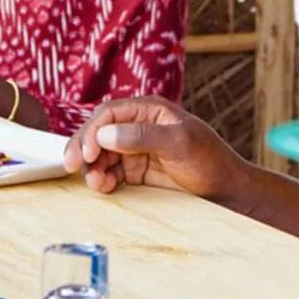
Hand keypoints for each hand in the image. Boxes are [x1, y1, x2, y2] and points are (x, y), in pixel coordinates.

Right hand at [63, 96, 250, 202]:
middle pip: (99, 133)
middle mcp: (139, 126)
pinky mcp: (136, 170)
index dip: (92, 131)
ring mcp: (136, 149)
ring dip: (92, 167)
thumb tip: (106, 134)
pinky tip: (104, 187)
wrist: (226, 189)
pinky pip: (110, 171)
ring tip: (95, 183)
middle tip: (72, 167)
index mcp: (150, 110)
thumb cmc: (209, 160)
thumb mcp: (179, 144)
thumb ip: (143, 136)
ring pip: (101, 154)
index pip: (110, 114)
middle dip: (84, 149)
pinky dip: (102, 179)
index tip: (85, 153)